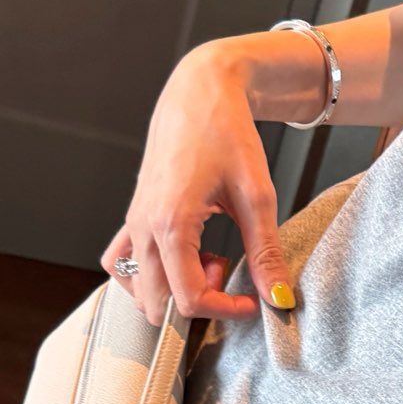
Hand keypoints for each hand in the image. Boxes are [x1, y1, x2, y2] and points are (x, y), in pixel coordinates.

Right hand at [101, 41, 292, 326]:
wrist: (201, 92)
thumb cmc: (227, 133)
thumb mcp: (257, 196)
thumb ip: (265, 253)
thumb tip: (279, 298)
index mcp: (172, 224)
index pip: (189, 299)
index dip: (225, 311)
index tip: (254, 302)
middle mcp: (143, 227)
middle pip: (159, 303)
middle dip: (200, 302)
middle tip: (230, 270)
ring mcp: (132, 222)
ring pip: (137, 289)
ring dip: (173, 290)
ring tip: (208, 261)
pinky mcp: (132, 216)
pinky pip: (122, 264)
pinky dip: (149, 276)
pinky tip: (182, 258)